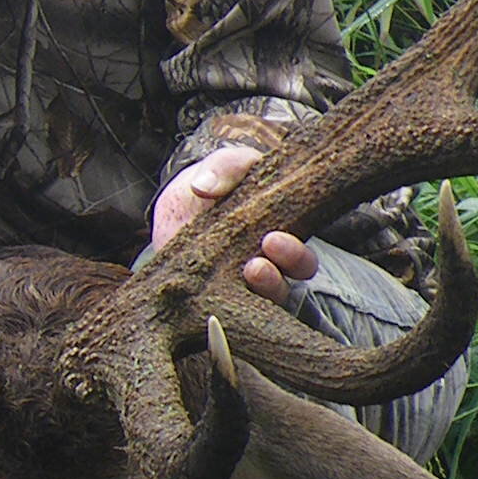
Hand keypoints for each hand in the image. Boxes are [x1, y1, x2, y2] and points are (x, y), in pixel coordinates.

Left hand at [150, 143, 315, 308]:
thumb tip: (203, 186)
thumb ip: (226, 167)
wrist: (177, 202)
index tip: (272, 240)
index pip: (300, 262)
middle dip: (272, 279)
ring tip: (239, 274)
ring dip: (247, 293)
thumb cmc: (216, 185)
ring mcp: (232, 288)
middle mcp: (262, 272)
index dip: (294, 257)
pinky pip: (215, 312)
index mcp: (278, 242)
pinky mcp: (204, 297)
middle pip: (282, 289)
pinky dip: (213, 308)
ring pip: (252, 305)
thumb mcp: (226, 166)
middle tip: (255, 264)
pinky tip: (202, 296)